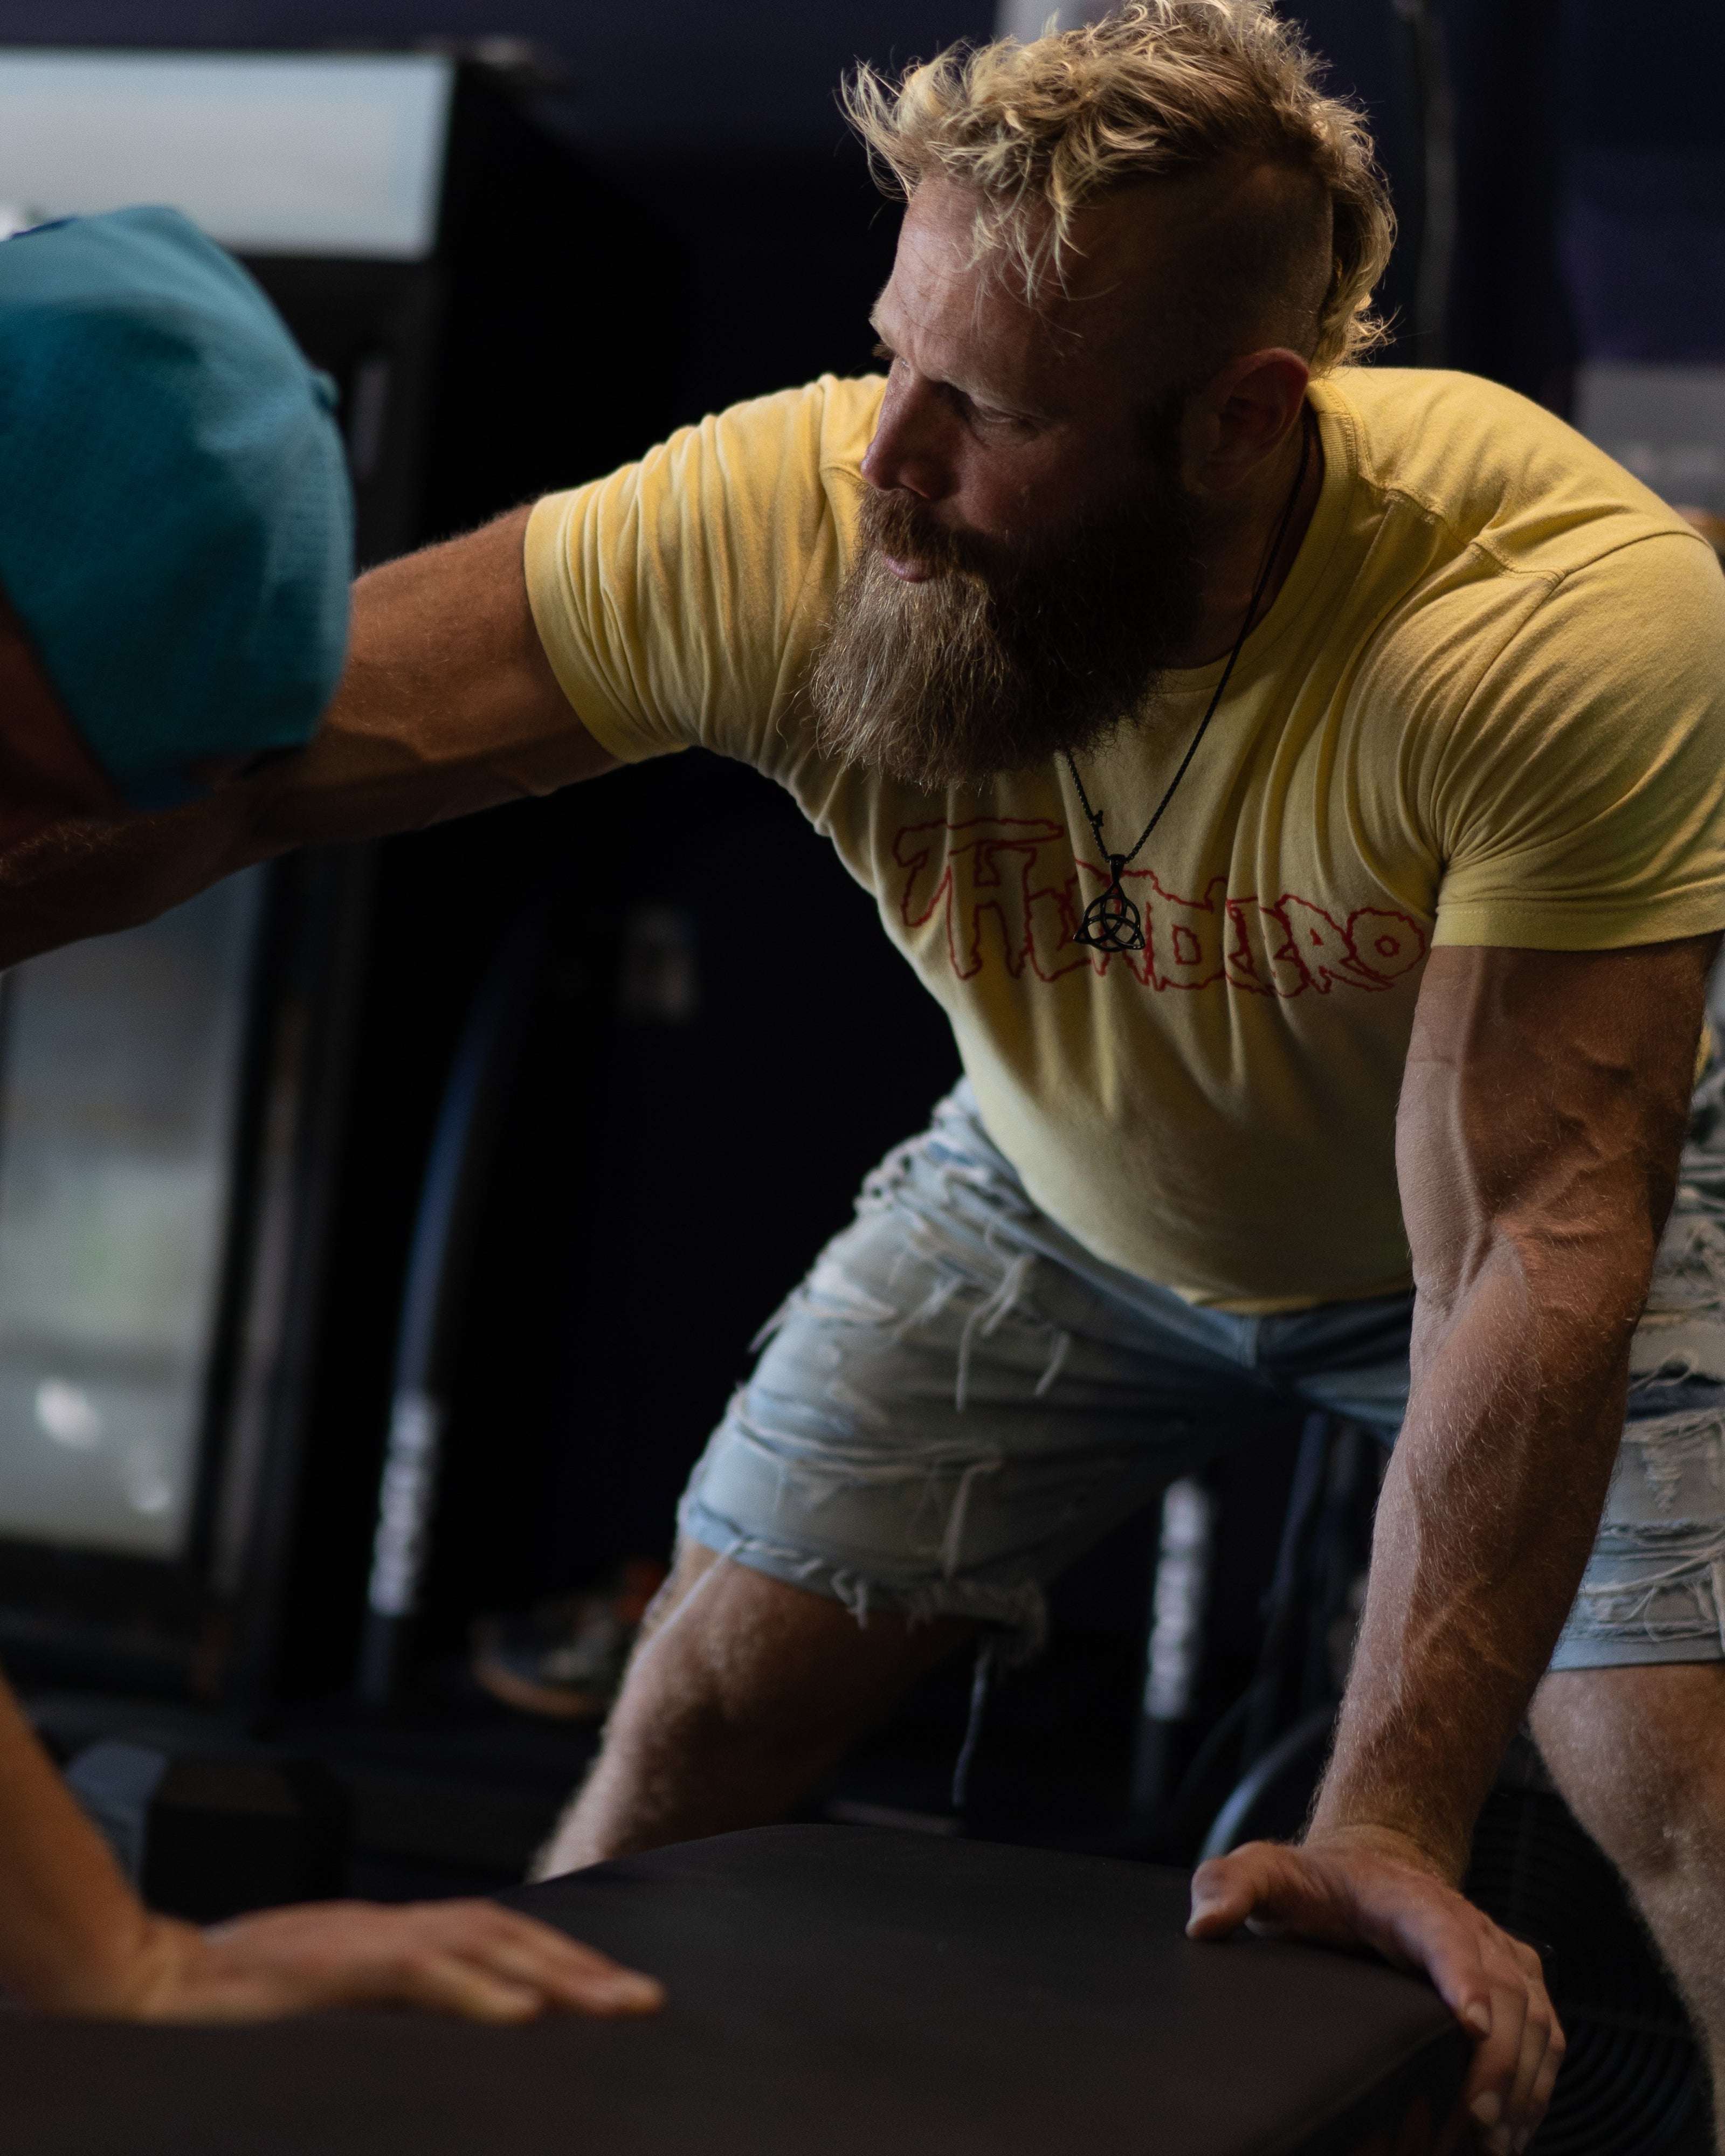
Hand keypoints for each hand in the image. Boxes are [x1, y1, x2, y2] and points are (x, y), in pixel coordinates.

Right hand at [74, 1899, 664, 2024]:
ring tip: (611, 2005)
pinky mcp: (329, 1967)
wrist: (140, 1985)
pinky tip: (522, 2017)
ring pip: (479, 1943)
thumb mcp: (325, 2010)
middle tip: (648, 2001)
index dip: (561, 1961)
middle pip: (507, 1936)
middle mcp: (387, 1927)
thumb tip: (453, 2046)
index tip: (616, 1992)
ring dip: (553, 1973)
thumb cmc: (224, 2007)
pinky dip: (474, 1992)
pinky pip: (416, 1974)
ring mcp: (360, 1940)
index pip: (496, 1939)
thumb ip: (386, 2014)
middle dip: (583, 1968)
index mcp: (388, 1938)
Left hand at [1187, 1828, 1561, 2154]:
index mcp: (1409, 1899)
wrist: (1367, 1869)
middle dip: (1500, 2060)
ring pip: (1539, 2020)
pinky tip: (1508, 2137)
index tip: (1471, 2026)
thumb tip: (1204, 1924)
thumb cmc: (1315, 1883)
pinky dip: (1539, 2088)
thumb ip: (1229, 1885)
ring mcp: (1500, 1956)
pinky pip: (1546, 2038)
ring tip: (1491, 2143)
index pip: (1447, 1935)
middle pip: (1508, 1990)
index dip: (1465, 1979)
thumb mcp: (1264, 1872)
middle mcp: (1468, 1926)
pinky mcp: (1516, 1986)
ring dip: (1526, 2085)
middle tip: (1472, 2121)